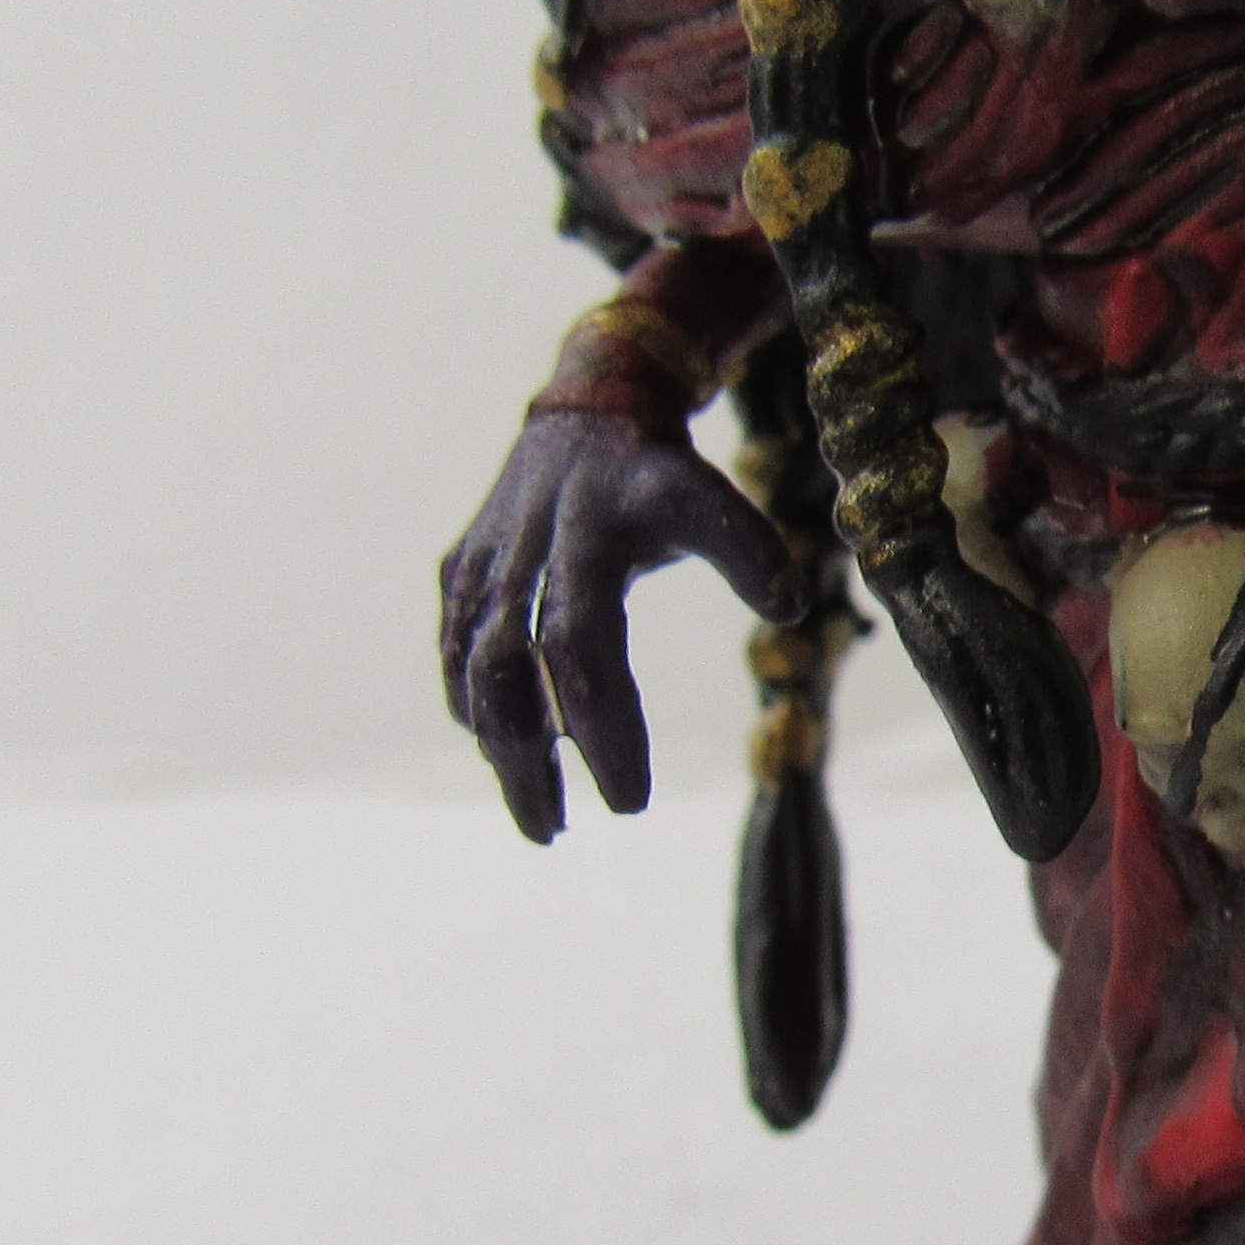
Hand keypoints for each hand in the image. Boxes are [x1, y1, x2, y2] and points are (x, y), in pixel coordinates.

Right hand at [438, 410, 806, 840]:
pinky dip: (471, 705)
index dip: (602, 727)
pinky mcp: (459, 570)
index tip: (629, 802)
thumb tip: (789, 608)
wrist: (589, 408)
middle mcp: (524, 553)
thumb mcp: (708, 498)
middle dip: (529, 764)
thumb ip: (750, 548)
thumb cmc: (658, 473)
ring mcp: (483, 563)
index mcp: (587, 540)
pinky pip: (455, 650)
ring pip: (471, 672)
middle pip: (508, 675)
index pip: (583, 650)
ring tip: (539, 819)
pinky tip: (500, 750)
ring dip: (498, 750)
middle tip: (556, 836)